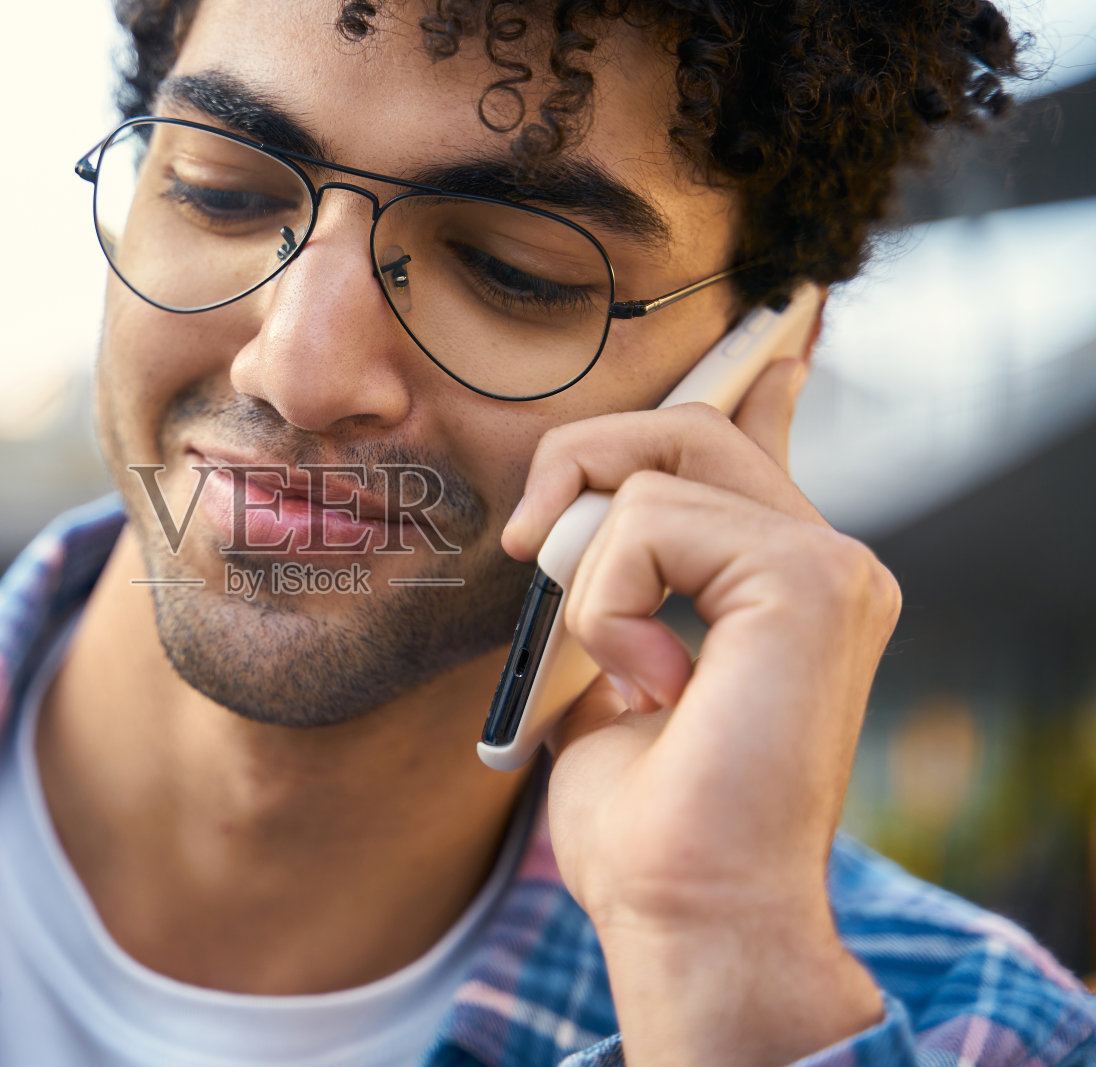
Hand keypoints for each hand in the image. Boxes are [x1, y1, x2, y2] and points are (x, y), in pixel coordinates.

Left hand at [501, 359, 896, 1065]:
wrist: (687, 913)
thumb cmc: (646, 823)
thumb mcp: (610, 678)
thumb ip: (621, 591)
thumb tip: (583, 526)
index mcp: (779, 583)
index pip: (764, 443)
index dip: (754, 381)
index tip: (778, 336)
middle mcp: (821, 562)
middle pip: (684, 425)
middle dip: (577, 463)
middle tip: (526, 547)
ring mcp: (831, 566)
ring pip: (655, 463)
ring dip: (587, 568)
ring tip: (618, 665)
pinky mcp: (814, 579)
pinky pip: (649, 517)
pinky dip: (609, 600)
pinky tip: (651, 682)